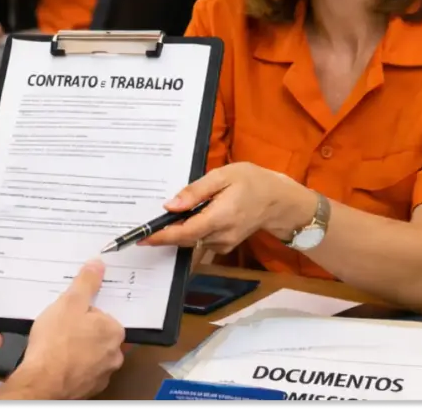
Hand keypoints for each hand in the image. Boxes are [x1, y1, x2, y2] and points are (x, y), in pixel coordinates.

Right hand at [0, 260, 125, 399]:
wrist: (43, 381)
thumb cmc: (55, 342)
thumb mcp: (69, 303)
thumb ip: (86, 283)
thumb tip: (98, 265)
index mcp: (113, 331)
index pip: (100, 314)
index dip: (81, 312)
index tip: (67, 315)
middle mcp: (114, 354)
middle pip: (97, 335)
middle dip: (80, 331)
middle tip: (59, 330)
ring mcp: (103, 374)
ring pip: (90, 354)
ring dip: (76, 351)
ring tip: (55, 347)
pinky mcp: (89, 388)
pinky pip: (82, 372)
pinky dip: (72, 368)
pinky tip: (56, 364)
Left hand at [142, 163, 317, 254]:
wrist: (278, 200)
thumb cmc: (251, 182)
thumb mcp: (222, 176)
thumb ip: (195, 192)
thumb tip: (170, 206)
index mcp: (220, 217)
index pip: (185, 232)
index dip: (162, 237)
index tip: (143, 239)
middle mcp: (222, 236)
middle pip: (186, 239)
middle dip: (165, 234)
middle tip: (146, 227)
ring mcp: (225, 244)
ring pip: (193, 241)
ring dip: (180, 231)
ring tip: (171, 217)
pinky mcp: (226, 246)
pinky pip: (202, 241)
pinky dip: (192, 232)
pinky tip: (191, 218)